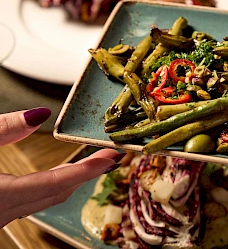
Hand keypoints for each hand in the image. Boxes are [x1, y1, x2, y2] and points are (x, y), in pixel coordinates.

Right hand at [0, 107, 122, 227]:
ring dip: (75, 179)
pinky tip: (66, 173)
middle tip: (112, 154)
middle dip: (88, 172)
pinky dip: (57, 184)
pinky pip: (36, 200)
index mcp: (1, 197)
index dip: (86, 170)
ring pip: (48, 199)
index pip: (54, 183)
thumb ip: (5, 129)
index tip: (110, 158)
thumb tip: (40, 114)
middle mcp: (3, 213)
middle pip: (57, 192)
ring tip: (97, 160)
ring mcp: (0, 216)